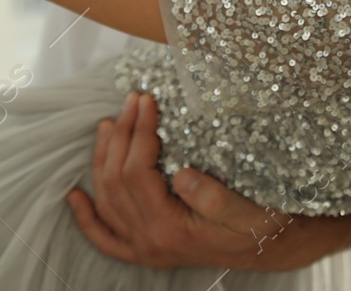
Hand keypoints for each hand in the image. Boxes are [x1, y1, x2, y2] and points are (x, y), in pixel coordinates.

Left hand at [66, 91, 341, 271]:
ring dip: (102, 160)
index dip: (138, 132)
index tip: (147, 100)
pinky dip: (87, 218)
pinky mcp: (147, 250)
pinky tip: (74, 197)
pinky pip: (106, 237)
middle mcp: (150, 242)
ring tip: (109, 124)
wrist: (275, 248)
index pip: (137, 173)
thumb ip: (217, 198)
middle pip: (116, 182)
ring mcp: (145, 248)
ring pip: (107, 201)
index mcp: (171, 229)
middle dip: (121, 135)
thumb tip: (182, 175)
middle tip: (132, 100)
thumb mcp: (252, 209)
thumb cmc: (265, 225)